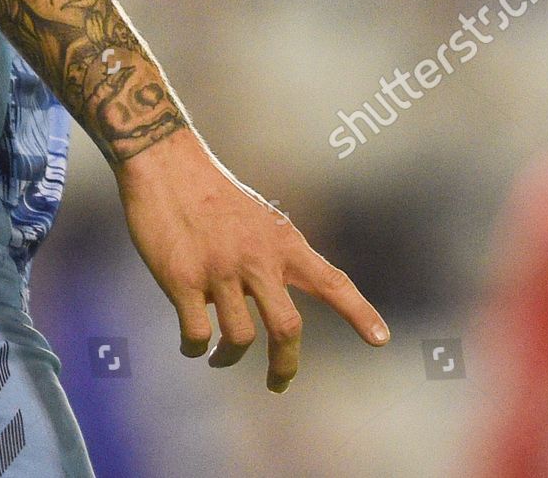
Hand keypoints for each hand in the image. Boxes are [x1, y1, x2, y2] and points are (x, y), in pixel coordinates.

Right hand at [115, 130, 389, 391]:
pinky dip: (195, 348)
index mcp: (281, 241)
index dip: (359, 313)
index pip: (331, 281)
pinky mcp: (181, 279)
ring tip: (219, 357)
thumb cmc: (210, 191)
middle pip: (287, 328)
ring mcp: (219, 270)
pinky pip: (196, 333)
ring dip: (228, 358)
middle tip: (278, 384)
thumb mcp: (257, 218)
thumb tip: (263, 309)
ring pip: (239, 339)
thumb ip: (270, 259)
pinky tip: (193, 345)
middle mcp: (256, 258)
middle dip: (285, 365)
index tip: (381, 340)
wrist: (166, 163)